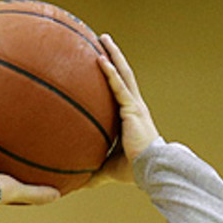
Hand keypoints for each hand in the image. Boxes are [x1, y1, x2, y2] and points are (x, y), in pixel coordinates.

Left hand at [87, 34, 160, 187]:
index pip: (119, 89)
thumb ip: (91, 172)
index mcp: (129, 116)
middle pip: (122, 74)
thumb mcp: (106, 168)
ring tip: (102, 37)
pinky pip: (119, 87)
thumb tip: (72, 184)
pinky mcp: (132, 109)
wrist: (150, 171)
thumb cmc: (133, 171)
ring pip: (123, 73)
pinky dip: (110, 73)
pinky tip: (100, 59)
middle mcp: (133, 106)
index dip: (112, 73)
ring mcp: (134, 106)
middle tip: (101, 39)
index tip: (102, 60)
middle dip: (113, 55)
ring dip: (112, 54)